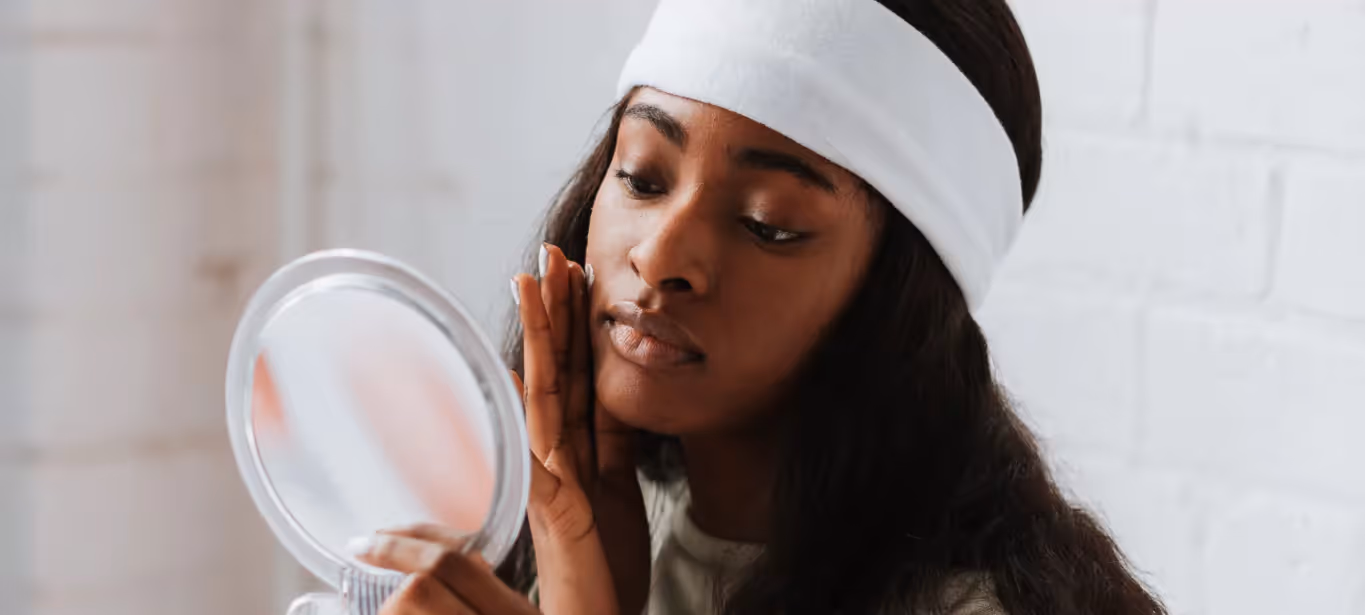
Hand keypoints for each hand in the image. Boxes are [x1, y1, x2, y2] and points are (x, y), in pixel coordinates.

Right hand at [358, 244, 649, 614]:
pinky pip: (543, 452)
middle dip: (554, 310)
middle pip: (556, 368)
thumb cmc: (605, 558)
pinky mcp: (556, 508)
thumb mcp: (620, 484)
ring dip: (540, 338)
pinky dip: (531, 412)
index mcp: (578, 446)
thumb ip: (612, 438)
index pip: (577, 369)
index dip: (575, 320)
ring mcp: (552, 478)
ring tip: (534, 287)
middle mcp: (557, 453)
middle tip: (552, 253)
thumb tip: (609, 389)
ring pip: (545, 394)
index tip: (575, 268)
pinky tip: (522, 374)